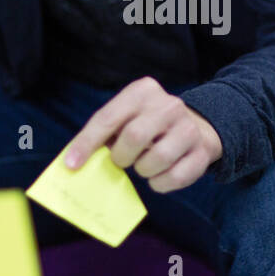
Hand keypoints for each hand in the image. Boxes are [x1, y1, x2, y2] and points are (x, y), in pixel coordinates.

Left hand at [64, 76, 222, 193]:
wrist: (195, 128)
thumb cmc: (147, 125)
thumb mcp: (125, 117)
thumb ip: (104, 134)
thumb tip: (76, 161)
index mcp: (143, 92)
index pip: (108, 117)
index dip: (87, 143)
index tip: (72, 164)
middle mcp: (169, 105)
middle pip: (135, 137)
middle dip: (121, 157)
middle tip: (122, 161)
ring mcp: (189, 128)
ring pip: (157, 159)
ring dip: (143, 170)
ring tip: (143, 164)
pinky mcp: (201, 152)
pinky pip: (175, 177)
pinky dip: (160, 183)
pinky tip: (158, 176)